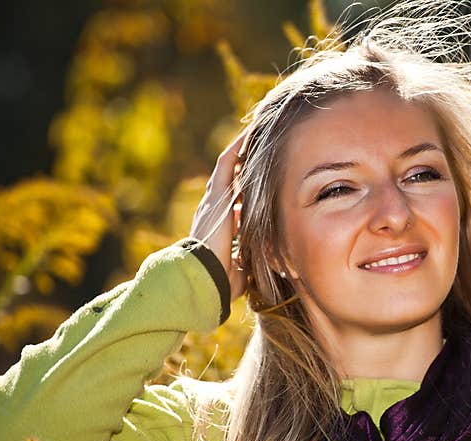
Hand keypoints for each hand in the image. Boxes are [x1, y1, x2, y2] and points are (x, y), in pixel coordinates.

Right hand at [189, 128, 249, 303]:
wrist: (204, 277)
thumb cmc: (222, 279)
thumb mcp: (242, 266)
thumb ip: (250, 257)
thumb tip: (267, 259)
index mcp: (219, 225)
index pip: (233, 201)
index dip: (245, 189)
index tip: (259, 180)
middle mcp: (213, 208)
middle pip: (230, 179)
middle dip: (244, 163)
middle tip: (260, 146)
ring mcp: (213, 199)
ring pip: (229, 167)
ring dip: (242, 150)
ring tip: (256, 132)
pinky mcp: (217, 194)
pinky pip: (228, 163)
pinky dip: (238, 148)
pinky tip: (250, 134)